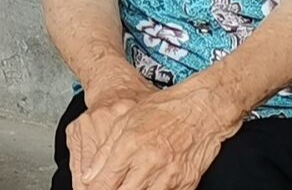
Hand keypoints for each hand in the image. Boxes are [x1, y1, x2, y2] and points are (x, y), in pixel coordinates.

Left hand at [80, 83, 241, 189]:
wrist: (202, 109)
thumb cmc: (163, 110)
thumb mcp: (125, 121)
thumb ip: (104, 151)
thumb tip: (88, 176)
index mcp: (131, 145)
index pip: (106, 182)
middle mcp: (150, 162)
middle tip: (109, 188)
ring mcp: (170, 176)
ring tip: (128, 185)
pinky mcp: (187, 183)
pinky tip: (147, 187)